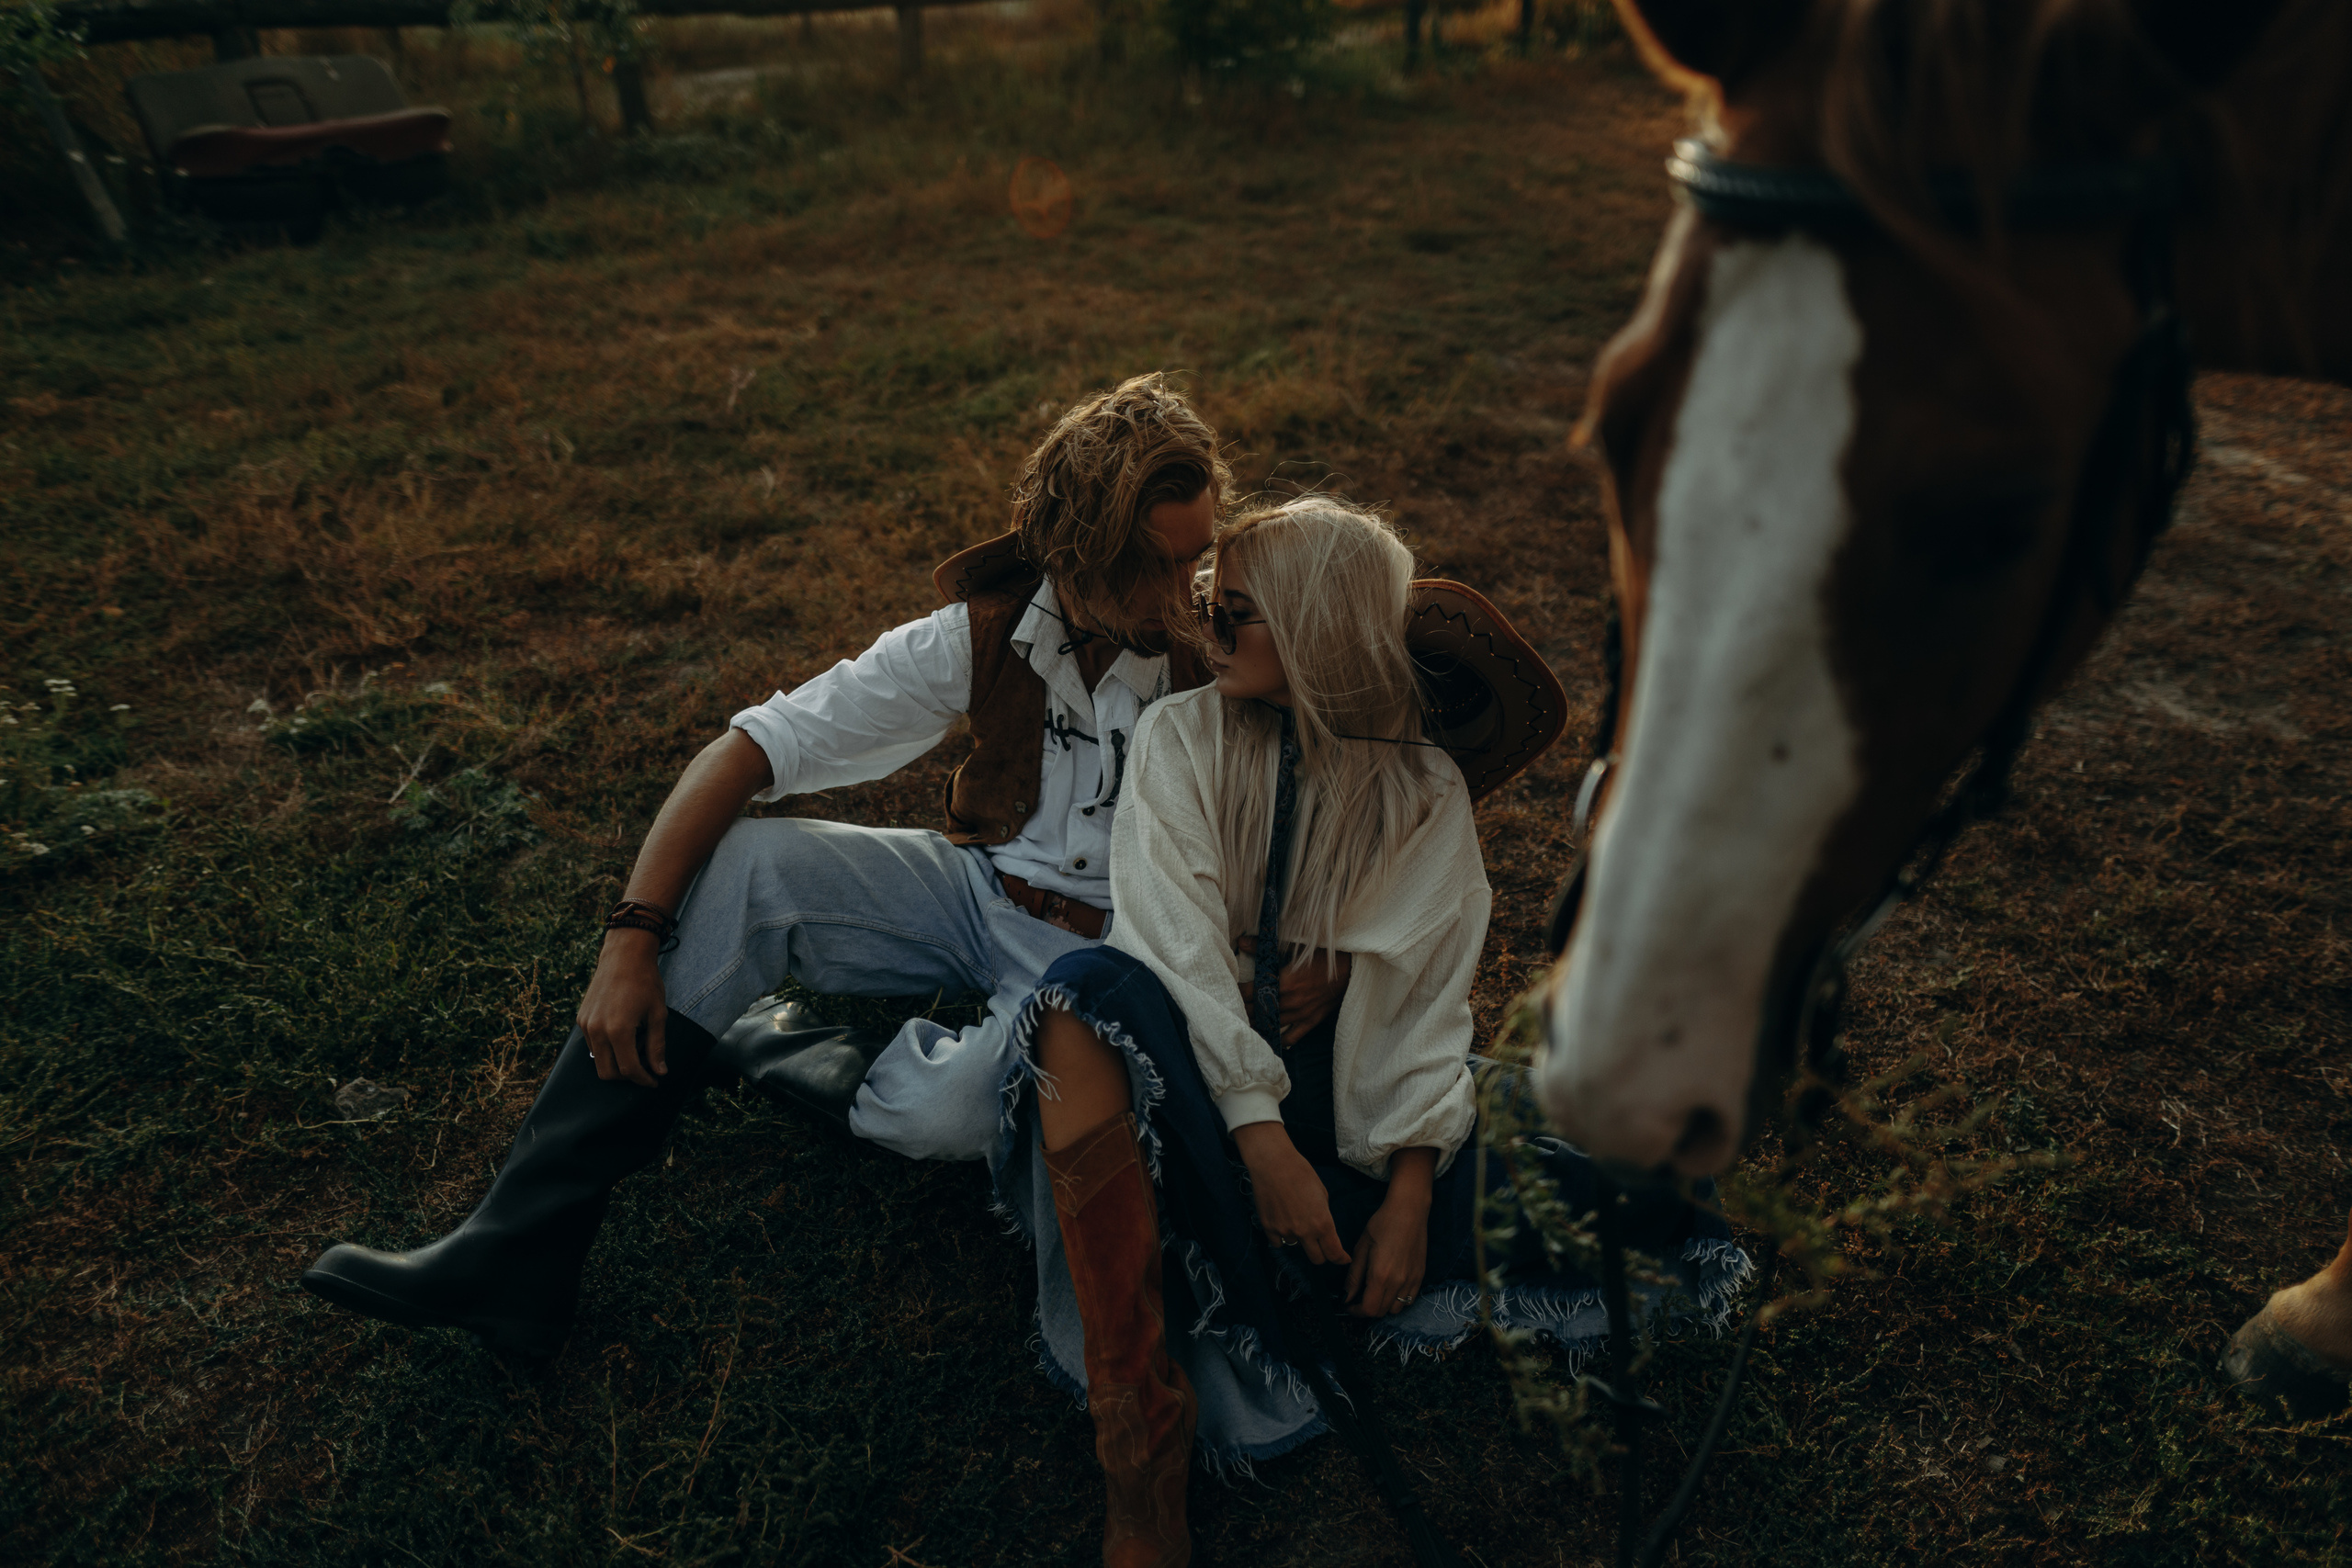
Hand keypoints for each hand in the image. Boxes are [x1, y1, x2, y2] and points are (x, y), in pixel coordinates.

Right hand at [577, 928, 669, 1086]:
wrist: (624, 956)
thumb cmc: (645, 982)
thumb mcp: (658, 1014)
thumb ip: (657, 1046)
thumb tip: (660, 1072)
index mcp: (618, 1030)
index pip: (628, 1070)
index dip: (643, 1080)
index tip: (654, 1081)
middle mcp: (597, 1030)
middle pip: (608, 1073)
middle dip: (628, 1076)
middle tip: (646, 1066)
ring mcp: (585, 1025)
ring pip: (598, 1061)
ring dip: (617, 1062)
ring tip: (636, 1044)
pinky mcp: (581, 1019)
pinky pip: (592, 1045)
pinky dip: (607, 1049)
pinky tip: (624, 1034)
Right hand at [1233, 1122, 1348, 1265]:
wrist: (1273, 1163)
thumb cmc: (1301, 1173)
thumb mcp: (1322, 1194)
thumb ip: (1324, 1216)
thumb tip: (1323, 1229)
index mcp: (1322, 1223)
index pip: (1334, 1253)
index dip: (1340, 1259)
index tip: (1342, 1259)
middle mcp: (1304, 1232)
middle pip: (1317, 1259)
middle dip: (1322, 1254)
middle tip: (1320, 1245)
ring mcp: (1285, 1231)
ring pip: (1296, 1247)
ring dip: (1299, 1239)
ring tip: (1295, 1218)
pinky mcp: (1269, 1228)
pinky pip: (1278, 1242)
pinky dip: (1281, 1236)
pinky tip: (1282, 1221)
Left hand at [1234, 940, 1353, 1042]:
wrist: (1350, 968)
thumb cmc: (1322, 955)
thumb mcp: (1295, 947)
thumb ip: (1266, 947)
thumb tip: (1241, 941)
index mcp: (1286, 980)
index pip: (1253, 991)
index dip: (1238, 993)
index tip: (1228, 991)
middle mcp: (1291, 1000)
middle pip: (1259, 1010)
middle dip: (1244, 1010)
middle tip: (1231, 1009)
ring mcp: (1302, 1013)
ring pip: (1272, 1024)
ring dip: (1257, 1024)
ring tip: (1244, 1023)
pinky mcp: (1312, 1020)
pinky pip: (1293, 1035)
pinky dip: (1281, 1039)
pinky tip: (1271, 1039)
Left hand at [1344, 1149, 1434, 1317]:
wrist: (1409, 1211)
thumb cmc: (1382, 1225)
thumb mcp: (1361, 1248)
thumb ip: (1354, 1276)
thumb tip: (1347, 1296)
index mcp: (1380, 1275)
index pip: (1368, 1309)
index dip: (1356, 1311)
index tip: (1349, 1304)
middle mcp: (1398, 1282)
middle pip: (1381, 1312)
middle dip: (1367, 1309)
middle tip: (1358, 1298)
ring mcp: (1412, 1280)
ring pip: (1396, 1309)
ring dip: (1383, 1306)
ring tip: (1374, 1292)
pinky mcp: (1420, 1276)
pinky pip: (1409, 1299)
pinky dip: (1397, 1300)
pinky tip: (1389, 1287)